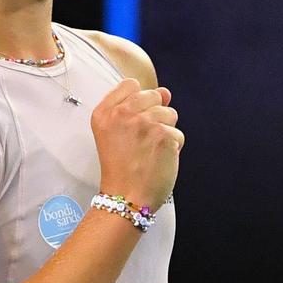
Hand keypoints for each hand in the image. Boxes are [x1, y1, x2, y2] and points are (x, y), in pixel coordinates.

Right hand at [92, 78, 184, 211]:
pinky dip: (173, 148)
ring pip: (170, 113)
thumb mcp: (112, 133)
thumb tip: (165, 92)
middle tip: (142, 140)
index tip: (135, 119)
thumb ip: (133, 107)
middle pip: (154, 95)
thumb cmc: (120, 169)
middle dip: (155, 115)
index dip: (139, 100)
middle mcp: (122, 113)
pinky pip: (178, 133)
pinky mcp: (164, 135)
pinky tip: (159, 159)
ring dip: (166, 131)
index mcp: (104, 112)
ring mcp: (144, 122)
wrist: (125, 197)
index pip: (131, 84)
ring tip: (150, 150)